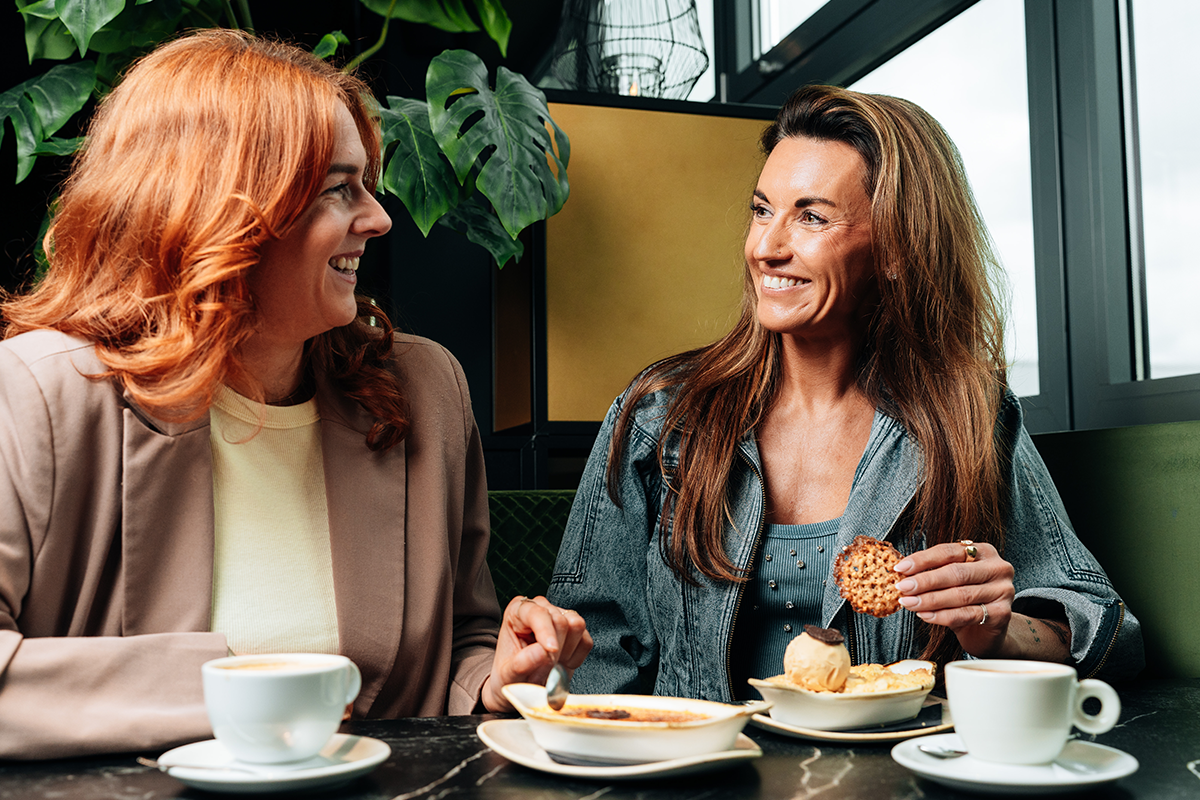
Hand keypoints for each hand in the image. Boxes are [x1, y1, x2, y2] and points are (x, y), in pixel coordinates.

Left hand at [481, 595, 592, 712]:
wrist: (522, 686)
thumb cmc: (510, 677)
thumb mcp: (508, 675)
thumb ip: (521, 664)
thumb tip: (542, 652)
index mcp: (517, 612)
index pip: (538, 613)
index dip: (546, 632)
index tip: (551, 651)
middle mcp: (540, 608)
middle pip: (560, 620)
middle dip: (556, 649)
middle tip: (544, 668)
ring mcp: (560, 616)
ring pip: (577, 625)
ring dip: (567, 651)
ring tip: (552, 663)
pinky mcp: (576, 631)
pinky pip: (586, 641)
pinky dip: (576, 658)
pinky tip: (561, 663)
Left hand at [893, 541, 1014, 656]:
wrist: (988, 630)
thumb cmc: (966, 599)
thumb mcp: (951, 580)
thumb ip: (934, 572)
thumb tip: (902, 572)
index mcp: (983, 551)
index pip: (948, 552)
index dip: (922, 559)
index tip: (900, 568)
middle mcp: (998, 568)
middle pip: (955, 572)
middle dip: (925, 581)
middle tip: (902, 587)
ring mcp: (1003, 590)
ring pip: (960, 595)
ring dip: (929, 600)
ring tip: (909, 602)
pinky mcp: (1002, 613)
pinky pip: (966, 614)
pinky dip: (941, 615)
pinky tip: (925, 615)